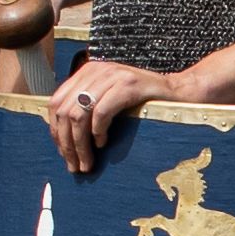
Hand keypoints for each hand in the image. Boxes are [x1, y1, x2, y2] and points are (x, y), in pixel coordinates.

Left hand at [44, 55, 181, 173]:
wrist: (179, 92)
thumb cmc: (143, 103)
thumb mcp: (109, 100)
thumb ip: (87, 110)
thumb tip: (63, 140)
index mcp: (86, 73)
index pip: (56, 103)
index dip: (55, 131)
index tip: (64, 154)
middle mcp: (95, 70)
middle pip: (65, 111)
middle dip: (66, 143)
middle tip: (75, 165)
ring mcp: (112, 76)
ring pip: (79, 114)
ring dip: (80, 144)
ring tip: (87, 162)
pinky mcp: (128, 85)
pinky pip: (101, 112)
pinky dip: (98, 132)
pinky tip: (103, 143)